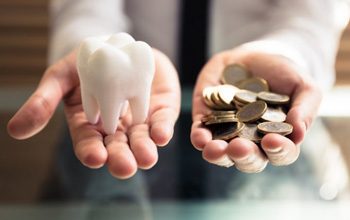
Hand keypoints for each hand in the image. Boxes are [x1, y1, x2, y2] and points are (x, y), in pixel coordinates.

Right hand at [7, 49, 180, 178]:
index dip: (90, 151)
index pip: (88, 143)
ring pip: (141, 140)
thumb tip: (16, 130)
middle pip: (117, 148)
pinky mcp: (159, 109)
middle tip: (124, 167)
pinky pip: (162, 121)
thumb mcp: (61, 77)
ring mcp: (139, 120)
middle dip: (120, 159)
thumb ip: (44, 101)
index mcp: (90, 125)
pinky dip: (162, 129)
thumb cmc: (85, 63)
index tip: (94, 157)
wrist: (117, 45)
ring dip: (144, 150)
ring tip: (146, 158)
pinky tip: (162, 135)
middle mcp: (116, 128)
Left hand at [191, 49, 321, 172]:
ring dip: (218, 155)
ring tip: (215, 149)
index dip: (278, 151)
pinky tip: (200, 138)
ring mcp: (227, 133)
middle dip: (244, 156)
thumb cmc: (284, 74)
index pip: (281, 153)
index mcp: (278, 138)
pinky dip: (199, 138)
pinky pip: (201, 134)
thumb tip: (298, 134)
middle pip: (249, 160)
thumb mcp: (303, 86)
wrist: (255, 56)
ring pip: (222, 153)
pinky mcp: (207, 121)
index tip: (272, 141)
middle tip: (240, 148)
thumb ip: (305, 109)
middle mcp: (252, 141)